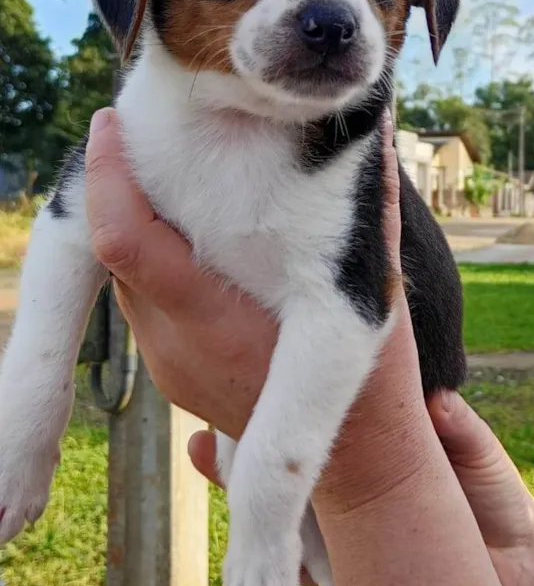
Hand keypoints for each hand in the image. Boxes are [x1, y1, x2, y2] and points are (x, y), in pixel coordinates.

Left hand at [85, 105, 533, 585]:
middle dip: (129, 188)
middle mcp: (173, 343)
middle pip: (121, 246)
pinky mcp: (170, 375)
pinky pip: (147, 302)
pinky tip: (200, 239)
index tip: (108, 123)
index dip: (107, 175)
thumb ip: (368, 200)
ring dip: (148, 225)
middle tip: (150, 130)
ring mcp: (167, 366)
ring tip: (181, 178)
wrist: (357, 464)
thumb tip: (374, 121)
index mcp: (212, 316)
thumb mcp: (371, 282)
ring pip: (130, 274)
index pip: (125, 238)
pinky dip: (161, 262)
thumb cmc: (371, 372)